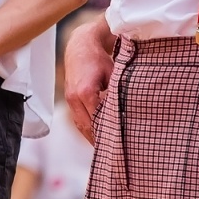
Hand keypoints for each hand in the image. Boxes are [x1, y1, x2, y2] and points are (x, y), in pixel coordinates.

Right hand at [64, 19, 113, 143]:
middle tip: (114, 153)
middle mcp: (75, 98)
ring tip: (105, 150)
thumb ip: (117, 95)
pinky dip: (86, 129)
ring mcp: (70, 99)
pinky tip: (96, 137)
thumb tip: (129, 113)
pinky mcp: (69, 98)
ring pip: (80, 125)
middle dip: (99, 140)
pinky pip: (77, 119)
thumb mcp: (114, 75)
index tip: (117, 145)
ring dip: (92, 137)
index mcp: (86, 92)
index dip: (107, 133)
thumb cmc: (100, 58)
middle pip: (87, 127)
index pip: (98, 120)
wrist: (81, 45)